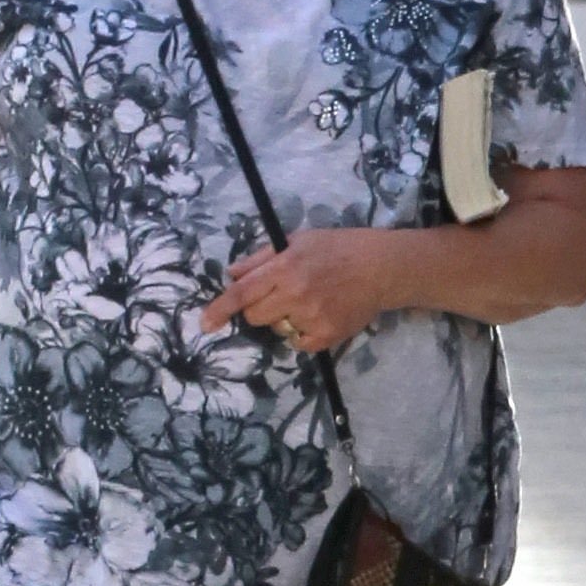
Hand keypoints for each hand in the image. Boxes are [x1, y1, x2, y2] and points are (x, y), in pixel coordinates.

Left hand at [198, 229, 397, 359]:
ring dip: (283, 320)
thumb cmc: (337, 248)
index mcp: (285, 268)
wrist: (380, 268)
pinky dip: (301, 334)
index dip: (220, 309)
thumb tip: (232, 274)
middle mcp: (295, 294)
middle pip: (255, 316)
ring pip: (276, 330)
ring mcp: (312, 318)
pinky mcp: (327, 335)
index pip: (242, 292)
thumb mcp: (297, 241)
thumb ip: (261, 258)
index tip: (205, 324)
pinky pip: (298, 343)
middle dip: (259, 308)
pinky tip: (317, 316)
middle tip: (280, 295)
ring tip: (307, 303)